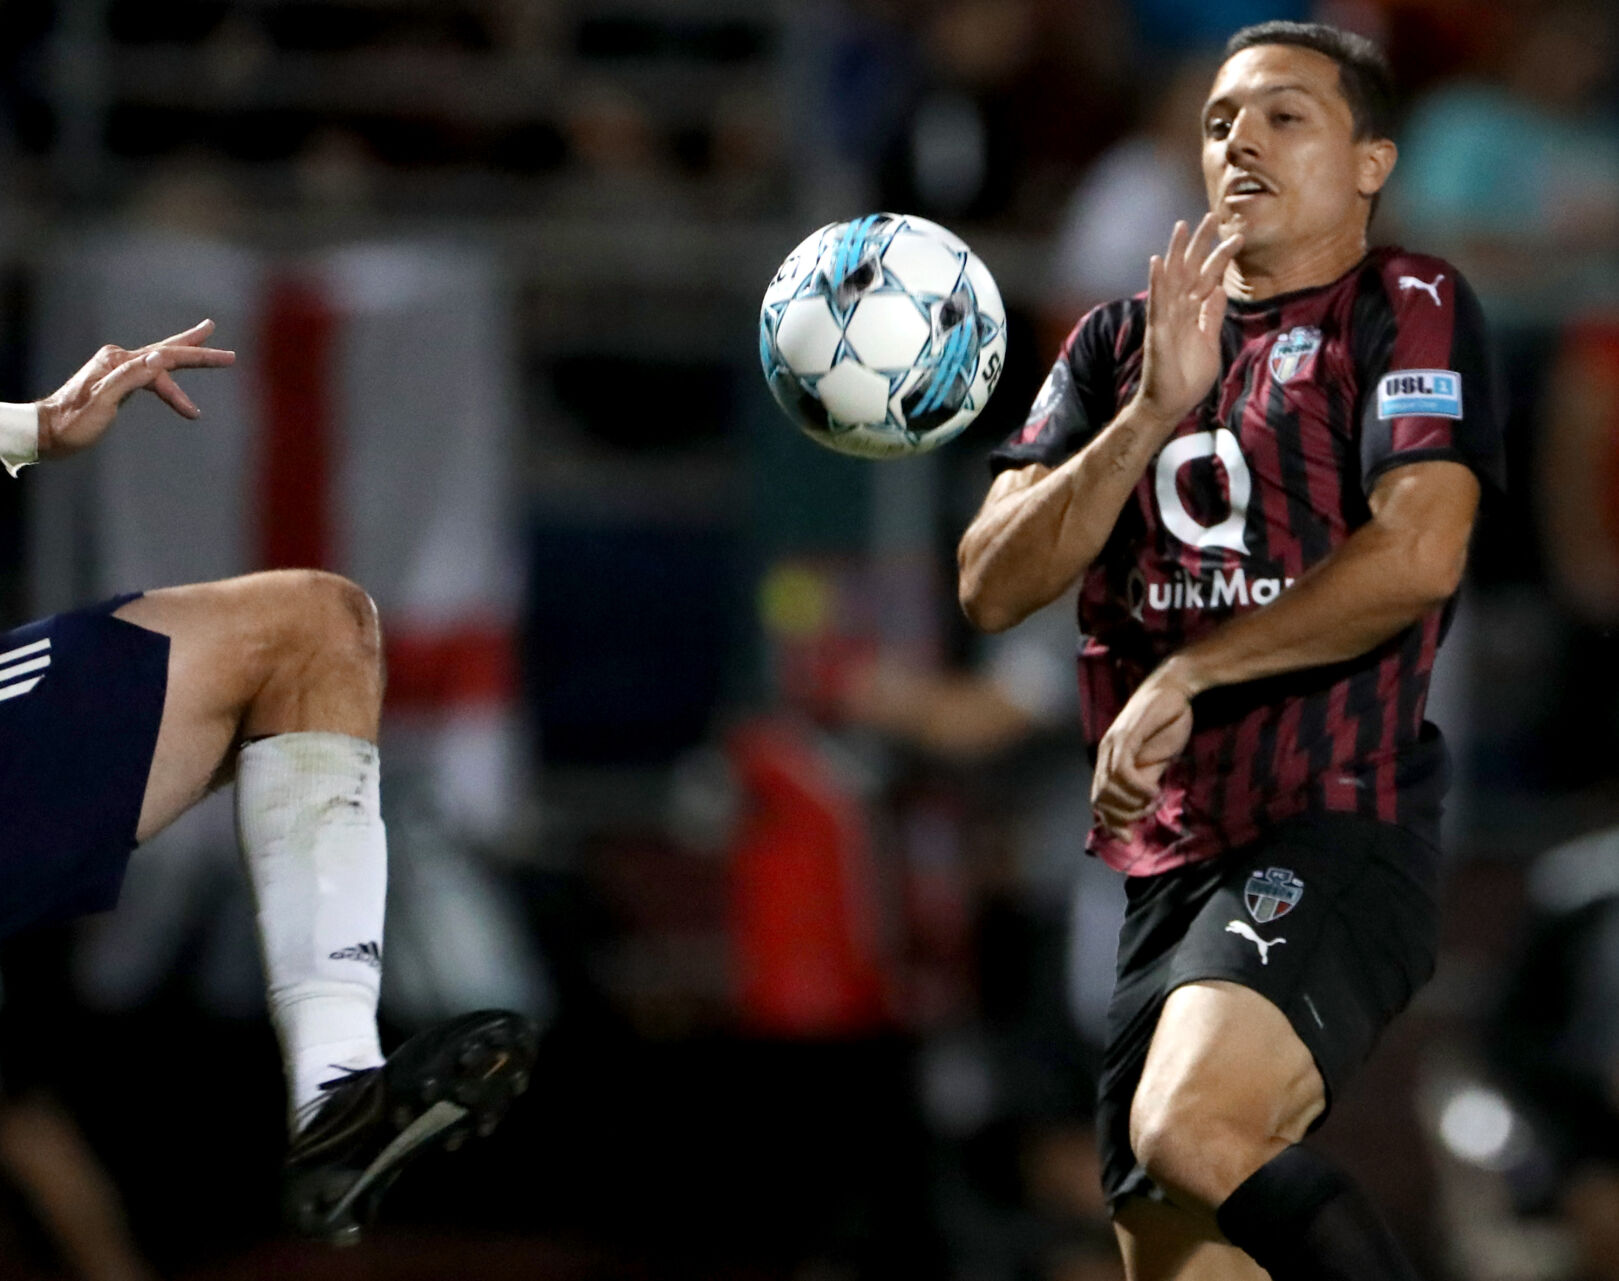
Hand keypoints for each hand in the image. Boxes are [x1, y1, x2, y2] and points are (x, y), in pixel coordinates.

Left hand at [36, 320, 235, 458]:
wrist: (48, 432)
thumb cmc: (74, 421)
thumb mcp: (103, 400)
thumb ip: (130, 376)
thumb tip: (160, 356)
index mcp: (118, 361)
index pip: (166, 358)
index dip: (198, 359)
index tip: (227, 361)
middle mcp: (118, 360)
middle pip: (164, 349)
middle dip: (193, 344)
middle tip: (213, 328)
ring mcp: (117, 371)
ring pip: (158, 360)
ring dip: (182, 354)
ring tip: (203, 340)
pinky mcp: (117, 383)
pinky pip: (150, 375)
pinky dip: (167, 376)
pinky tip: (171, 375)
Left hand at [1091, 660, 1197, 835]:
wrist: (1174, 689)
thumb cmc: (1166, 723)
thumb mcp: (1157, 762)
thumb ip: (1145, 783)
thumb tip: (1140, 810)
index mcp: (1108, 761)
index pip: (1099, 800)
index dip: (1111, 823)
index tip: (1128, 839)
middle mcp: (1104, 754)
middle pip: (1100, 800)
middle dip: (1122, 817)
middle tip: (1147, 813)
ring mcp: (1112, 744)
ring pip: (1108, 789)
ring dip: (1132, 804)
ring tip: (1152, 802)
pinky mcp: (1125, 736)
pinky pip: (1122, 770)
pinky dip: (1136, 787)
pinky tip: (1152, 791)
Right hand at [1133, 214, 1242, 429]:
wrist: (1170, 404)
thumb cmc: (1187, 378)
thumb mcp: (1210, 342)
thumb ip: (1212, 316)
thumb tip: (1220, 290)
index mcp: (1193, 313)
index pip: (1207, 277)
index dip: (1220, 256)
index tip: (1235, 236)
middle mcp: (1178, 310)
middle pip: (1190, 269)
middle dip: (1200, 243)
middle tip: (1212, 216)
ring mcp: (1166, 318)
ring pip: (1172, 279)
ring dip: (1176, 252)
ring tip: (1180, 226)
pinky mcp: (1158, 331)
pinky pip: (1157, 303)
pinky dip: (1157, 282)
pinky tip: (1157, 262)